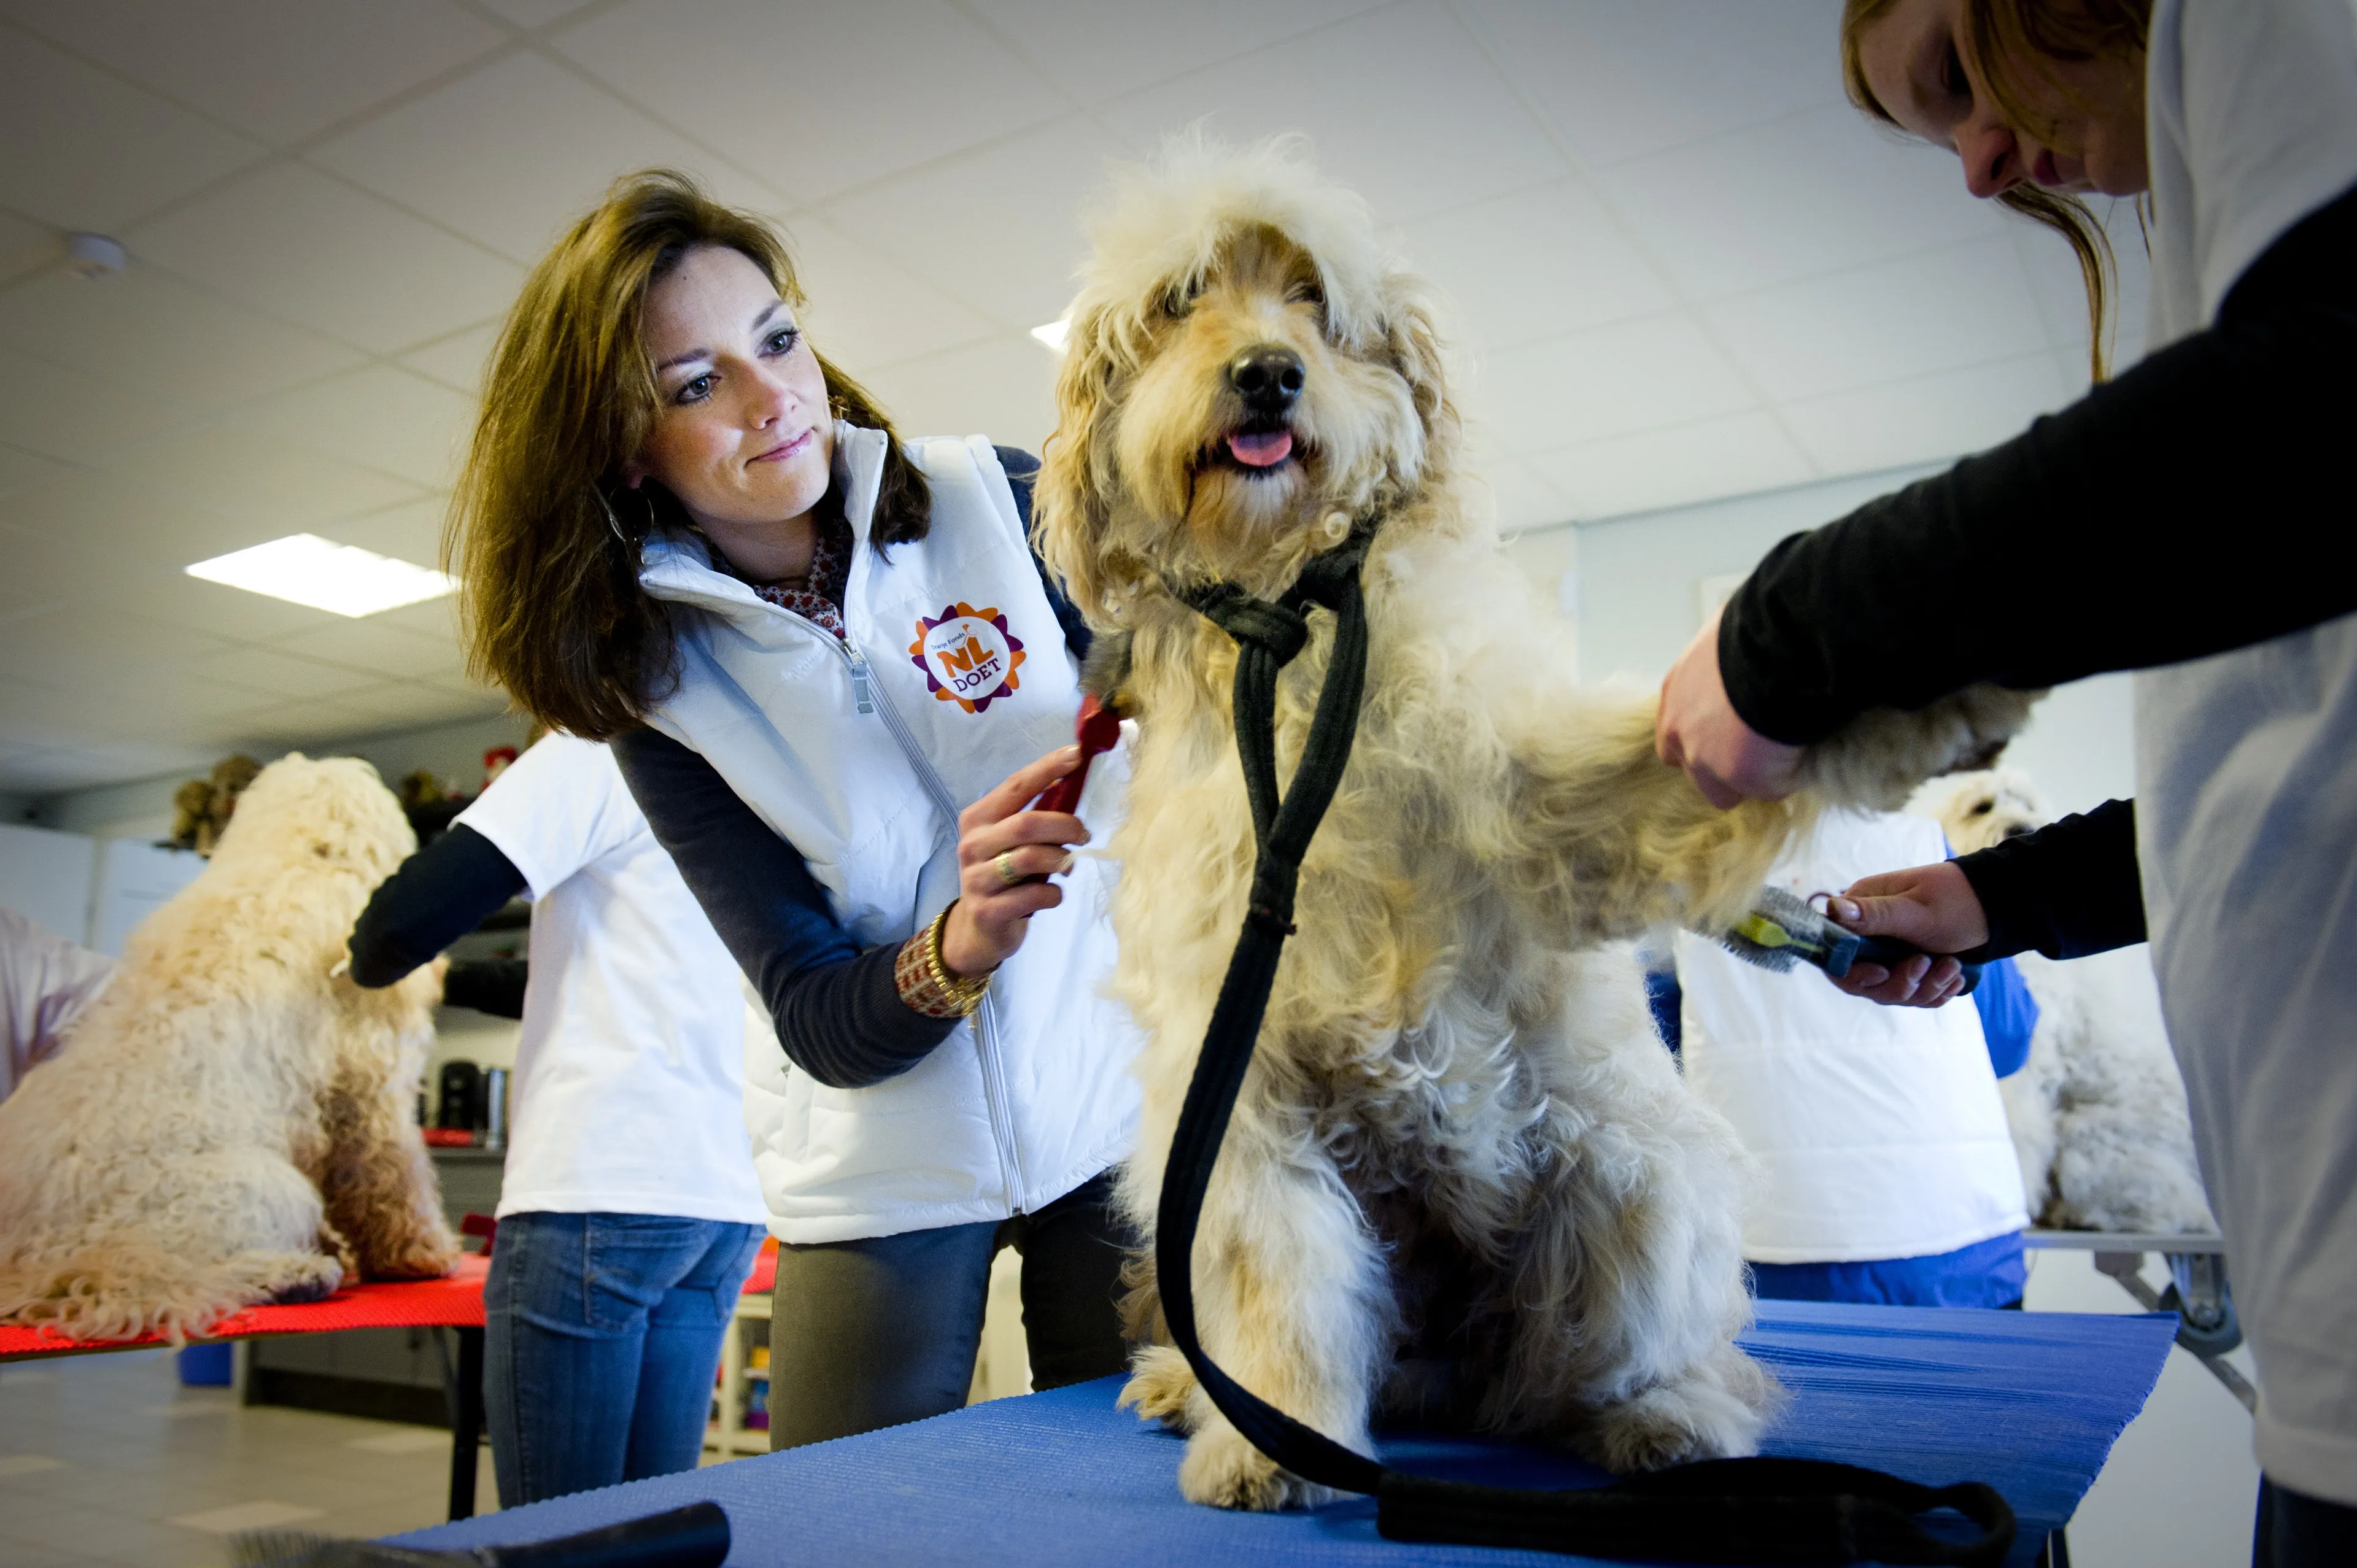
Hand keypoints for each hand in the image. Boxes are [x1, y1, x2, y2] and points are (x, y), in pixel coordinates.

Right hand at [939, 746, 1088, 978]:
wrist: (979, 929)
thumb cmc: (1004, 875)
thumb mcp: (1011, 841)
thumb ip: (1034, 815)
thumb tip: (1073, 779)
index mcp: (978, 818)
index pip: (1015, 785)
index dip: (1048, 768)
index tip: (1078, 754)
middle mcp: (972, 844)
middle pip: (1026, 824)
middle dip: (1064, 825)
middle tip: (1084, 833)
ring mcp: (977, 879)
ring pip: (1030, 858)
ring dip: (1061, 859)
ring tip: (1068, 864)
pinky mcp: (988, 910)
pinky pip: (1034, 895)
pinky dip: (1054, 893)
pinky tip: (1053, 894)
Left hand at [1655, 606, 1802, 807]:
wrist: (1783, 648)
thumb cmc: (1764, 628)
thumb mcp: (1730, 634)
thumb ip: (1726, 660)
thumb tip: (1746, 653)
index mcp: (1677, 691)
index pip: (1676, 732)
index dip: (1706, 736)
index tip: (1733, 731)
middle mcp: (1680, 730)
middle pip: (1693, 770)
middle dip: (1722, 767)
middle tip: (1761, 749)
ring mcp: (1707, 760)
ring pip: (1726, 792)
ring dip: (1753, 779)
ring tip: (1787, 753)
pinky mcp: (1743, 780)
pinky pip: (1771, 790)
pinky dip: (1790, 775)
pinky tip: (1808, 747)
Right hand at [1821, 861, 1988, 1008]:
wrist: (1996, 907)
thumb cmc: (1957, 901)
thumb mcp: (1917, 910)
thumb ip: (1876, 914)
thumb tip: (1834, 908)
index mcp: (1861, 913)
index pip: (1836, 955)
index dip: (1854, 973)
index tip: (1883, 972)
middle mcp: (1869, 936)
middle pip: (1864, 982)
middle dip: (1900, 984)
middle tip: (1927, 964)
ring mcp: (1889, 955)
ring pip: (1891, 992)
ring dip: (1925, 987)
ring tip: (1953, 967)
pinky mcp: (1909, 969)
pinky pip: (1913, 996)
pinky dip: (1935, 992)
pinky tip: (1955, 978)